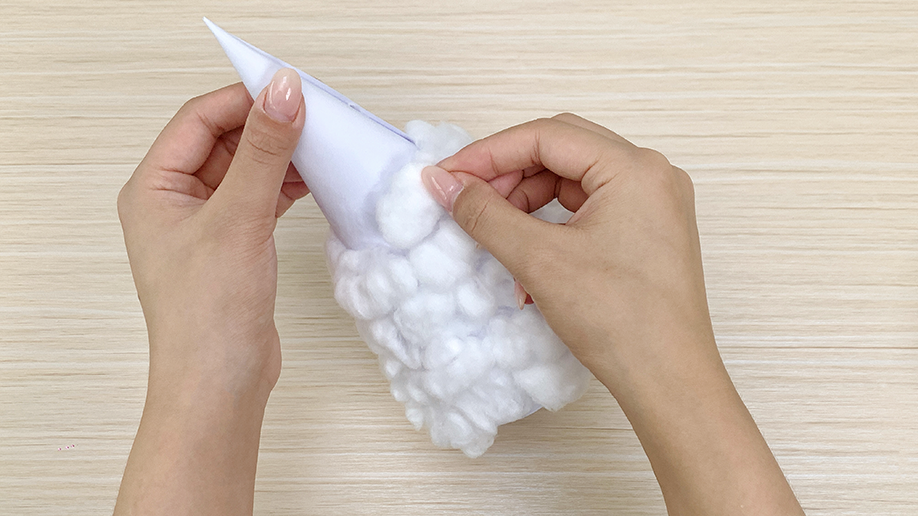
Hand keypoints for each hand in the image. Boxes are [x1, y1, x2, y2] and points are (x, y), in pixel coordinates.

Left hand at [114, 69, 305, 515]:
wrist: (222, 383)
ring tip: (320, 146)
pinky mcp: (234, 245)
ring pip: (245, 170)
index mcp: (154, 188)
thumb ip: (263, 152)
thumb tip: (282, 92)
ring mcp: (206, 225)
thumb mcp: (238, 219)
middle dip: (267, 126)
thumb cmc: (209, 314)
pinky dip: (285, 185)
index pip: (198, 120)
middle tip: (312, 115)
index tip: (289, 88)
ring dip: (280, 156)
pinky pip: (260, 197)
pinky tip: (315, 180)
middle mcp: (174, 202)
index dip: (243, 100)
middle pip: (223, 141)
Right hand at [422, 114, 802, 514]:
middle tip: (466, 199)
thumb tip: (442, 182)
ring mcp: (654, 203)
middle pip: (561, 151)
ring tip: (495, 236)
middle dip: (508, 174)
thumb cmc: (618, 319)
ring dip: (527, 203)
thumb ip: (485, 213)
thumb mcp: (539, 259)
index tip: (448, 176)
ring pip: (573, 181)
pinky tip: (526, 258)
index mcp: (634, 168)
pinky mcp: (649, 231)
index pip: (546, 137)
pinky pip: (589, 209)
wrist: (668, 380)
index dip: (488, 153)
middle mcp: (651, 175)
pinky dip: (551, 224)